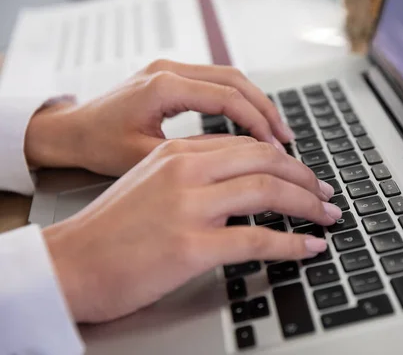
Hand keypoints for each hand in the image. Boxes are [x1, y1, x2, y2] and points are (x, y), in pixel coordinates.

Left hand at [25, 60, 293, 175]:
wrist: (70, 131)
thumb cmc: (98, 146)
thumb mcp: (144, 157)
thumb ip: (192, 154)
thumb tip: (238, 161)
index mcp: (163, 87)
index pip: (227, 98)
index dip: (257, 123)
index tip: (276, 148)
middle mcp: (169, 70)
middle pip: (236, 80)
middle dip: (266, 110)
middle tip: (286, 140)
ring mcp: (171, 69)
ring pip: (230, 78)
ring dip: (256, 103)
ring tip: (276, 132)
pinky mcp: (171, 76)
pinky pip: (216, 82)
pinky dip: (239, 101)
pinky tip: (250, 122)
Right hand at [42, 137, 339, 322]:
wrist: (69, 263)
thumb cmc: (108, 228)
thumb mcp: (151, 181)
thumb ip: (195, 172)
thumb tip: (241, 180)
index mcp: (178, 151)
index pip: (248, 145)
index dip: (286, 159)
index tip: (304, 174)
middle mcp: (186, 170)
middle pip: (266, 160)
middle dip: (306, 177)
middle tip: (326, 193)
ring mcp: (189, 206)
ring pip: (269, 191)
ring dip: (308, 204)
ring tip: (328, 216)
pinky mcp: (191, 245)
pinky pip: (258, 238)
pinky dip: (292, 243)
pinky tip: (309, 247)